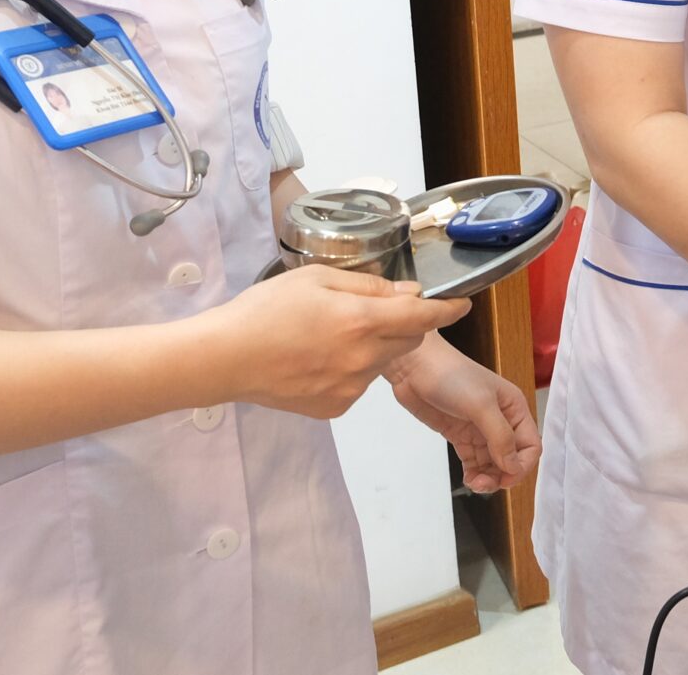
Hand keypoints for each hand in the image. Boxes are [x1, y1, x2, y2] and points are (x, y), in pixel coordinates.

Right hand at [197, 265, 464, 419]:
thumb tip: (408, 293)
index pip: (421, 315)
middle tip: (369, 313)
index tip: (462, 304)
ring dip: (372, 349)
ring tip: (328, 337)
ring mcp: (350, 388)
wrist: (224, 359)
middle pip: (408, 341)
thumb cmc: (264, 311)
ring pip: (382, 364)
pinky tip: (316, 360)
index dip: (446, 309)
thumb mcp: (315, 279)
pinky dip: (350, 370)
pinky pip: (358, 385)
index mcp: (360, 321)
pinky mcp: (335, 408)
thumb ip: (368, 286)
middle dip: (402, 325)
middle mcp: (362, 358)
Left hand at [388, 335, 540, 493]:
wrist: (415, 366)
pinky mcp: (460, 434)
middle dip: (502, 474)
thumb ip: (500, 437)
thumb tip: (513, 467)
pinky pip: (474, 460)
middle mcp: (502, 420)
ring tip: (473, 483)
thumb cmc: (452, 377)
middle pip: (512, 457)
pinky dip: (474, 472)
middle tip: (482, 484)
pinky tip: (468, 479)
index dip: (521, 465)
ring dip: (487, 477)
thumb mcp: (481, 405)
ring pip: (493, 462)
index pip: (530, 445)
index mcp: (514, 408)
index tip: (504, 478)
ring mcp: (479, 428)